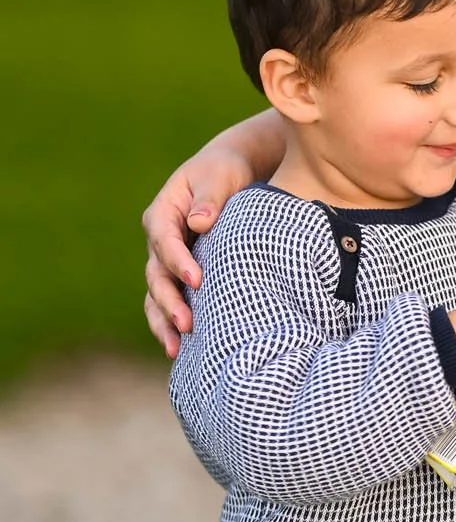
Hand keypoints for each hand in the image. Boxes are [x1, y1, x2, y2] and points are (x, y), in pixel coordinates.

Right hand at [143, 139, 263, 355]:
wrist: (232, 174)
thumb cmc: (227, 171)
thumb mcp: (221, 174)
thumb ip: (211, 196)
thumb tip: (199, 222)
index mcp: (163, 212)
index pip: (164, 240)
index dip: (177, 261)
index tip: (196, 281)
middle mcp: (159, 240)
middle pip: (156, 274)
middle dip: (169, 301)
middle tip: (187, 324)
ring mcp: (167, 261)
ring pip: (157, 295)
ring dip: (165, 322)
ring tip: (176, 348)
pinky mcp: (181, 276)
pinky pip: (169, 302)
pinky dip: (172, 324)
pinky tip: (181, 350)